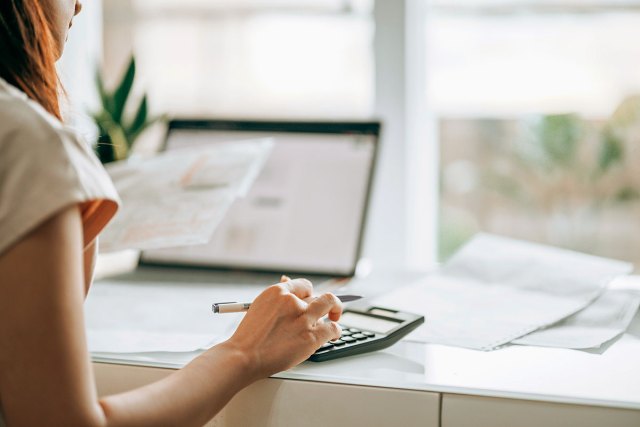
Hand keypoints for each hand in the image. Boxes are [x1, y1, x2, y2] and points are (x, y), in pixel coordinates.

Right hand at [224, 277, 342, 378]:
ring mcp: (303, 318)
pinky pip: (333, 328)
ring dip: (335, 311)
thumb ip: (277, 298)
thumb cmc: (249, 336)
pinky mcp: (311, 336)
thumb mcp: (259, 307)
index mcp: (277, 292)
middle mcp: (292, 302)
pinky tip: (333, 335)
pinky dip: (336, 331)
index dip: (310, 294)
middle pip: (318, 294)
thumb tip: (288, 282)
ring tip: (334, 317)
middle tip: (327, 309)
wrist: (243, 356)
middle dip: (324, 302)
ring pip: (330, 304)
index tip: (312, 300)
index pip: (304, 286)